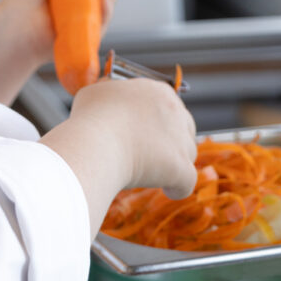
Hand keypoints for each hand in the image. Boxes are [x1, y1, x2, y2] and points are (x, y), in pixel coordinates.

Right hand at [40, 77, 196, 233]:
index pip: (169, 104)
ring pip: (188, 153)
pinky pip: (187, 181)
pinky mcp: (180, 166)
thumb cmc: (91, 118)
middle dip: (171, 141)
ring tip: (152, 172)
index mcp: (157, 91)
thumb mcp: (96, 92)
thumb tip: (108, 97)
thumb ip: (111, 92)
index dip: (158, 120)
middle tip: (151, 153)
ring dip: (174, 163)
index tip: (145, 132)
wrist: (96, 144)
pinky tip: (168, 189)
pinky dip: (178, 187)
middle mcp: (175, 111)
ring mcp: (180, 139)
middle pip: (184, 128)